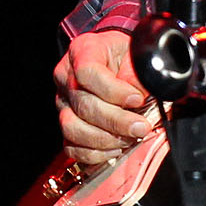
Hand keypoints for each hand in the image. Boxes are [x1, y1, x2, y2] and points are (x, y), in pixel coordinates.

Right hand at [53, 30, 152, 170]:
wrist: (119, 61)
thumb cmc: (127, 56)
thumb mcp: (136, 54)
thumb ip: (138, 72)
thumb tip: (142, 94)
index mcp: (83, 51)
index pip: (87, 72)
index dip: (113, 91)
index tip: (137, 99)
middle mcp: (66, 77)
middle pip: (83, 105)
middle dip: (116, 121)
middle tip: (141, 127)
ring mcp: (64, 103)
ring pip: (73, 128)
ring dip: (105, 139)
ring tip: (130, 138)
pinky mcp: (68, 124)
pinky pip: (72, 147)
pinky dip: (94, 153)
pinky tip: (116, 149)